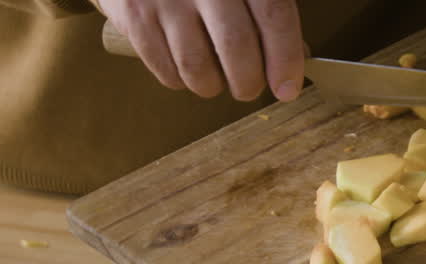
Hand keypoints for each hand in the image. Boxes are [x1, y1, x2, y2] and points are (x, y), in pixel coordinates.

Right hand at [98, 0, 304, 101]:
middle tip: (248, 87)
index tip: (287, 88)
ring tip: (216, 77)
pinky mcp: (135, 15)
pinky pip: (166, 70)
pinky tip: (187, 66)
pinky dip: (181, 80)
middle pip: (236, 47)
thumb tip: (291, 63)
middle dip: (248, 82)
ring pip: (198, 67)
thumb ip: (268, 13)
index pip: (273, 17)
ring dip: (213, 86)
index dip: (285, 59)